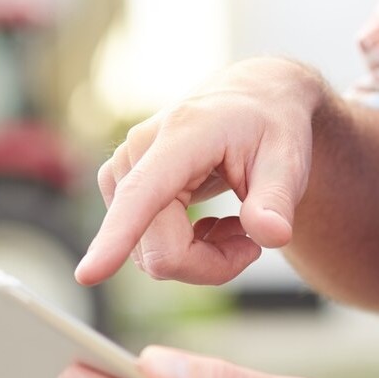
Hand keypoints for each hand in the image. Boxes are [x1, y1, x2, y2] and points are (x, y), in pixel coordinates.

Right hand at [75, 58, 327, 286]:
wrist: (254, 101)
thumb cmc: (273, 127)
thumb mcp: (290, 160)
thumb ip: (279, 200)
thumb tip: (272, 237)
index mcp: (180, 137)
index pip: (142, 197)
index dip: (116, 239)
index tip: (88, 275)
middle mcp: (137, 154)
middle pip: (159, 251)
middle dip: (211, 265)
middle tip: (254, 240)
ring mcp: (123, 174)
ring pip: (153, 257)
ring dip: (201, 258)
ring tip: (236, 225)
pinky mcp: (121, 191)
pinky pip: (148, 250)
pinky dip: (188, 251)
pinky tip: (213, 225)